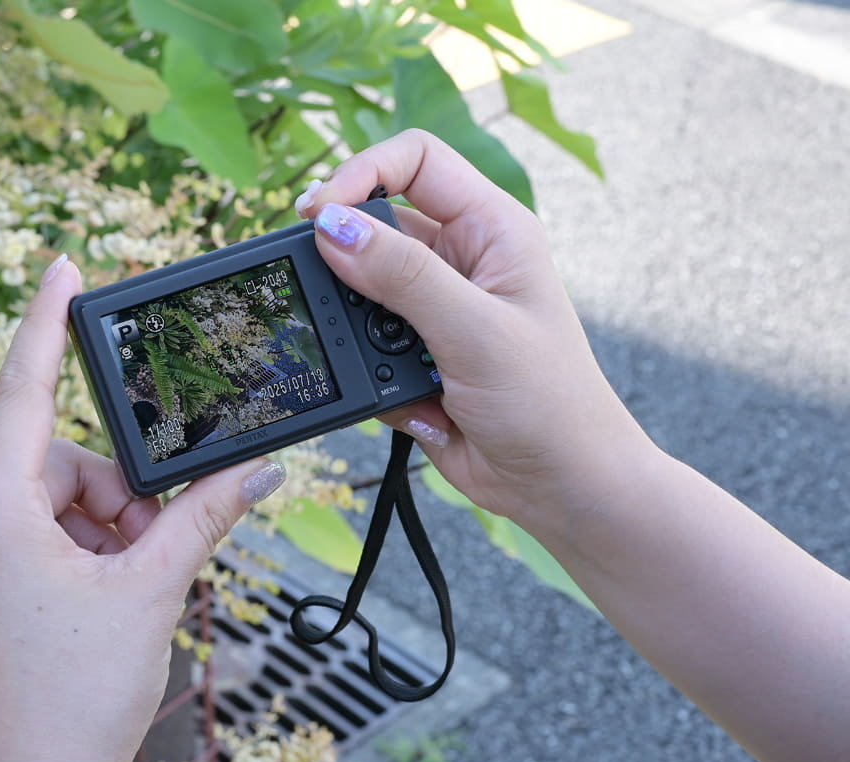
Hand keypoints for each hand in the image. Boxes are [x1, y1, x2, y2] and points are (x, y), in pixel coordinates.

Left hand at [0, 258, 285, 761]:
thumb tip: (260, 472)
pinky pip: (14, 540)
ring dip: (93, 531)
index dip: (44, 323)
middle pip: (52, 466)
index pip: (21, 395)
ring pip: (38, 506)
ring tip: (123, 587)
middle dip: (113, 496)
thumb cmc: (81, 700)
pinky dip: (62, 553)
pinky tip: (89, 602)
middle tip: (148, 548)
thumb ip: (203, 518)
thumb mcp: (152, 592)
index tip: (61, 265)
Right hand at [296, 129, 654, 530]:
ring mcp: (432, 309)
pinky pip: (361, 346)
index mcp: (490, 228)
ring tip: (387, 364)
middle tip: (316, 288)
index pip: (415, 160)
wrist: (560, 487)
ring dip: (359, 329)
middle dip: (345, 260)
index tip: (318, 216)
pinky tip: (410, 400)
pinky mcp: (412, 357)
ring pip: (358, 290)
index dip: (361, 174)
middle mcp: (459, 260)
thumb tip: (332, 227)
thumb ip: (402, 275)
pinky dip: (369, 374)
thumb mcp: (475, 330)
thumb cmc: (549, 402)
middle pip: (374, 223)